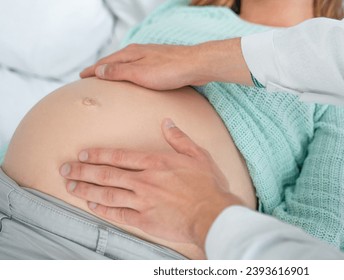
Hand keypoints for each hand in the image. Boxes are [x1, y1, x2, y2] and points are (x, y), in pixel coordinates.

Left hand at [59, 118, 243, 248]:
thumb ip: (179, 139)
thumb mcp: (198, 155)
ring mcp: (142, 201)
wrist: (213, 214)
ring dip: (86, 190)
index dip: (98, 155)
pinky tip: (92, 206)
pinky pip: (117, 214)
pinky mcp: (144, 220)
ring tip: (70, 186)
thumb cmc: (208, 185)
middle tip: (65, 169)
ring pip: (106, 194)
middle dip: (82, 171)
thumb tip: (167, 122)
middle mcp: (144, 180)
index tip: (83, 154)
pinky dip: (102, 210)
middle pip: (106, 174)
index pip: (119, 156)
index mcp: (156, 163)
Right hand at [80, 39, 252, 89]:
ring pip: (128, 64)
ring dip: (116, 71)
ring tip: (110, 79)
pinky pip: (139, 68)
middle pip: (115, 61)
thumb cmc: (170, 71)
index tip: (81, 76)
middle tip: (91, 78)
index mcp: (131, 54)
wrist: (196, 65)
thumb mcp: (140, 73)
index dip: (92, 71)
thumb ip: (119, 72)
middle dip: (102, 69)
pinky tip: (136, 79)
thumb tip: (99, 71)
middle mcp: (139, 52)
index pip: (105, 63)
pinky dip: (131, 73)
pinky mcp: (162, 63)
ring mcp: (151, 57)